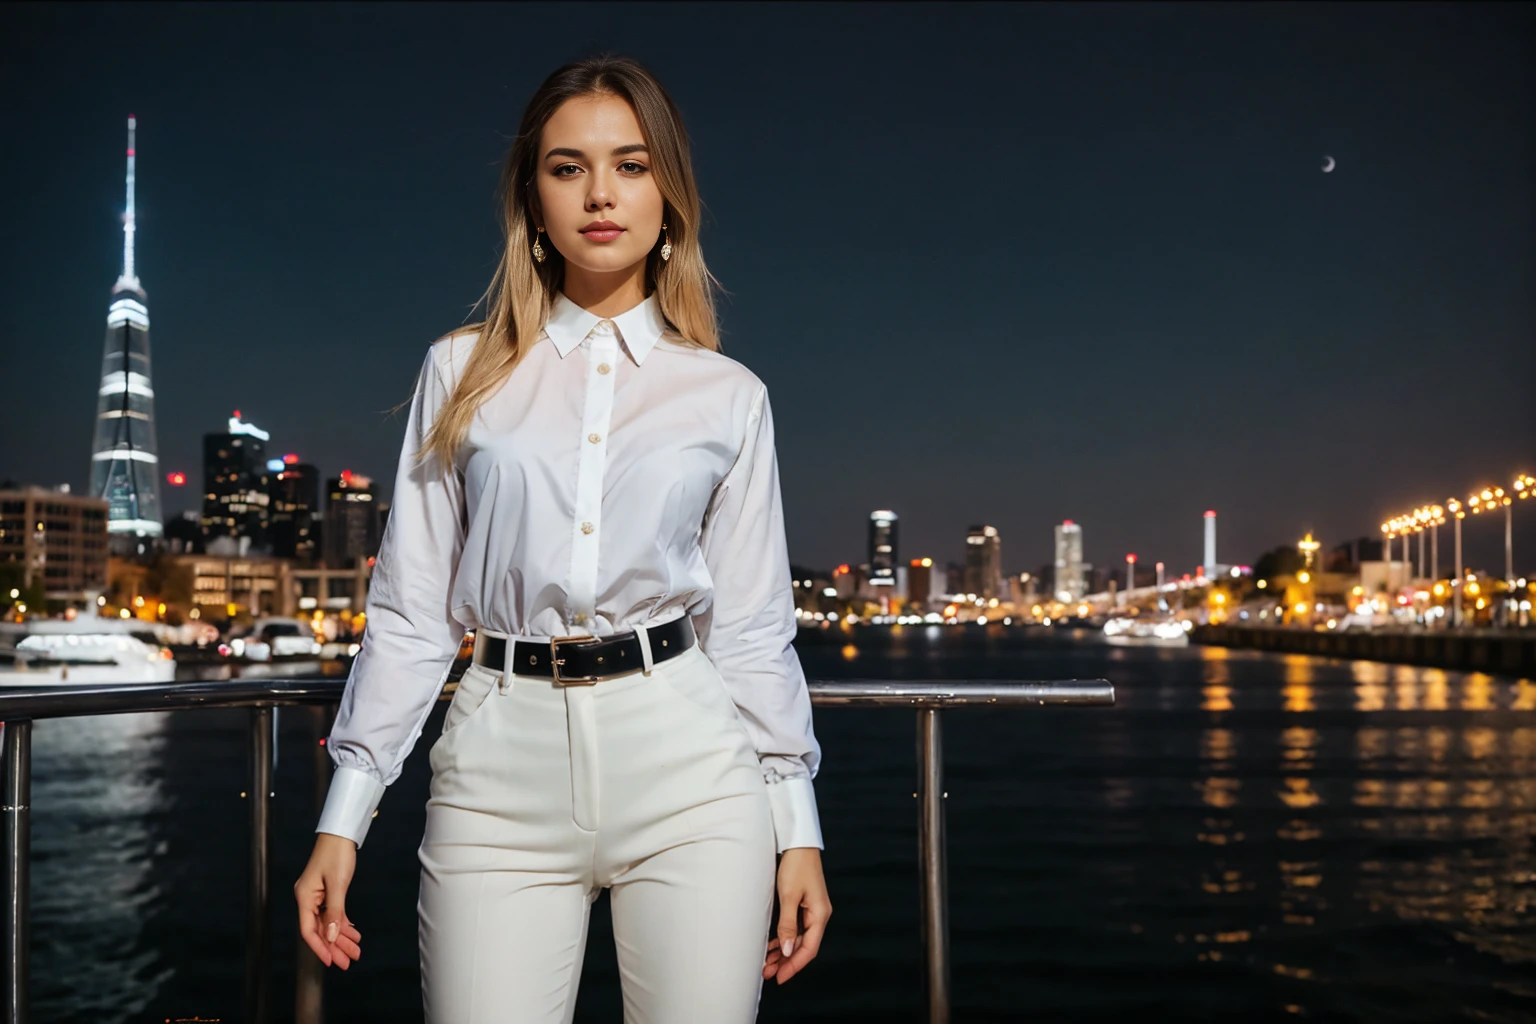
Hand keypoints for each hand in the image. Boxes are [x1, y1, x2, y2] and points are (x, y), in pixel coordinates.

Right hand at [294, 832, 364, 968]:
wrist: (341, 833)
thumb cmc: (336, 853)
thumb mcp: (338, 884)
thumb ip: (335, 911)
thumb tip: (332, 936)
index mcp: (304, 897)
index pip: (308, 930)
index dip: (320, 948)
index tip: (332, 961)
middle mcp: (307, 899)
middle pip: (320, 930)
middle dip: (335, 947)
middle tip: (348, 962)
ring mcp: (317, 896)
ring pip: (328, 923)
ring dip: (342, 938)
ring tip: (356, 951)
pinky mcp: (326, 892)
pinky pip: (333, 914)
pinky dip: (343, 924)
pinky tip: (353, 934)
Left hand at [763, 847, 830, 984]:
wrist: (798, 842)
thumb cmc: (796, 865)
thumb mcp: (789, 896)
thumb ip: (788, 924)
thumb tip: (788, 950)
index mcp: (820, 914)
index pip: (809, 948)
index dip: (794, 966)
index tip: (780, 977)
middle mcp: (818, 914)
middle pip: (804, 946)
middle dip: (786, 961)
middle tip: (768, 973)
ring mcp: (811, 909)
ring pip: (798, 938)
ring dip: (783, 951)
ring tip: (766, 963)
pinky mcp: (804, 903)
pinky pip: (795, 927)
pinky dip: (784, 938)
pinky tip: (772, 945)